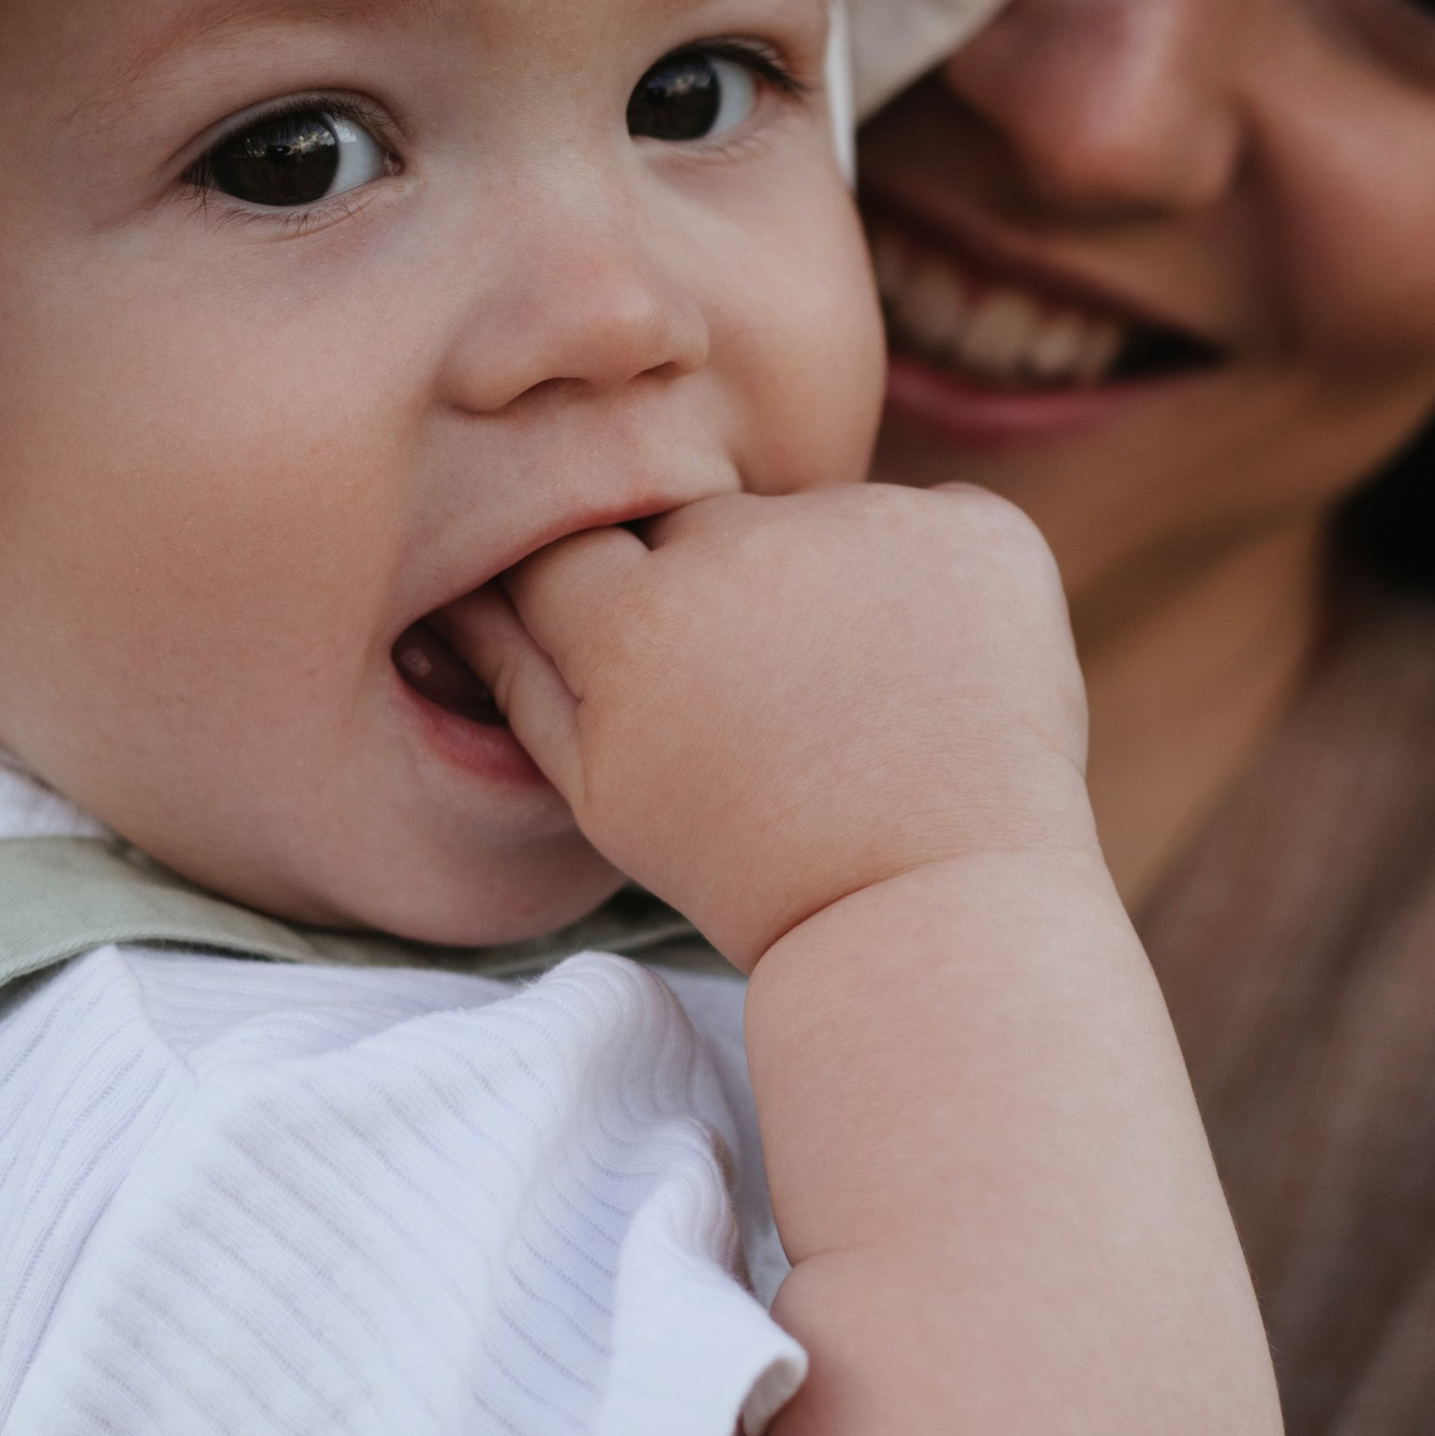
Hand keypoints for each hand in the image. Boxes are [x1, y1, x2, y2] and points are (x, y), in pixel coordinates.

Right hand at [444, 482, 1094, 965]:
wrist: (934, 913)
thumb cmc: (749, 866)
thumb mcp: (603, 793)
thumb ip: (520, 674)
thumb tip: (456, 580)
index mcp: (631, 617)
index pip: (576, 544)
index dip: (614, 607)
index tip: (659, 670)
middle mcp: (744, 546)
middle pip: (702, 525)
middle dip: (722, 592)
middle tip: (774, 708)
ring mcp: (871, 527)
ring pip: (815, 522)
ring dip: (827, 585)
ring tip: (861, 705)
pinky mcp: (978, 531)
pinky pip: (927, 525)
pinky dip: (931, 586)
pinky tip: (935, 681)